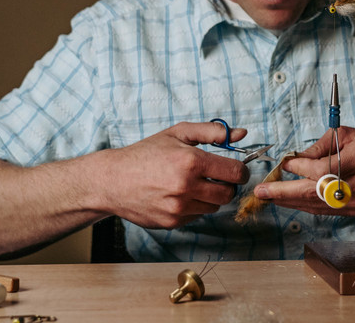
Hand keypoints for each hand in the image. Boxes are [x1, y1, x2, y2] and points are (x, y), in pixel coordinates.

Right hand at [101, 121, 250, 228]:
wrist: (113, 180)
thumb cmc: (146, 153)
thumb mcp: (178, 133)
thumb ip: (212, 131)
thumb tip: (241, 133)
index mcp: (191, 161)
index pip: (235, 172)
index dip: (241, 170)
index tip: (236, 168)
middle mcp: (186, 187)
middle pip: (228, 194)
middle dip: (227, 185)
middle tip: (215, 177)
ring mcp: (179, 207)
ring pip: (214, 207)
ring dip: (210, 197)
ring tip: (192, 184)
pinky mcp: (172, 222)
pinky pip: (197, 216)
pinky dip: (194, 206)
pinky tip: (178, 195)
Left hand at [254, 127, 354, 216]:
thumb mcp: (352, 135)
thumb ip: (323, 145)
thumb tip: (296, 158)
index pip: (325, 169)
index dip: (301, 169)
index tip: (285, 164)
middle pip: (318, 192)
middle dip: (285, 193)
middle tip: (262, 192)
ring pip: (319, 205)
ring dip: (290, 201)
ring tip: (268, 197)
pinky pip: (325, 211)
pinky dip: (305, 206)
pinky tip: (288, 201)